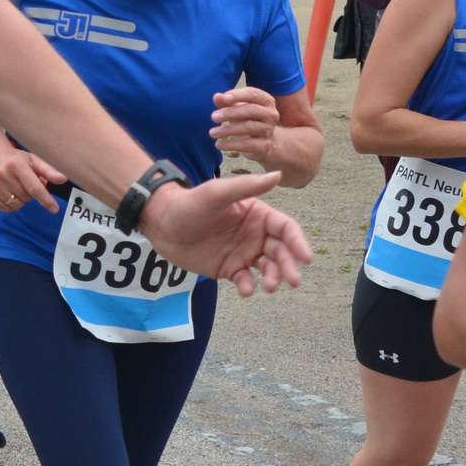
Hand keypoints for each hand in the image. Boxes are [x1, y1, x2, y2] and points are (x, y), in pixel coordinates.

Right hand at [0, 144, 68, 213]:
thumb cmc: (16, 159)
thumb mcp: (33, 160)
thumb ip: (49, 170)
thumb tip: (63, 179)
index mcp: (16, 164)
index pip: (34, 187)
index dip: (45, 199)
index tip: (54, 209)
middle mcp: (2, 174)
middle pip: (26, 197)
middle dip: (30, 194)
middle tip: (26, 184)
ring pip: (16, 204)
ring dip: (21, 200)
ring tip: (17, 188)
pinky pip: (5, 208)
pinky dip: (11, 204)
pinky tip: (9, 193)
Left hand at [139, 172, 313, 296]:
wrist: (160, 223)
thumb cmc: (189, 203)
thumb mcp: (216, 193)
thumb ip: (246, 186)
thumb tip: (277, 175)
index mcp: (258, 214)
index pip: (286, 229)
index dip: (298, 243)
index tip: (305, 258)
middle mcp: (255, 234)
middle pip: (281, 252)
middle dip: (290, 266)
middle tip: (292, 281)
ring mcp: (243, 252)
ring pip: (267, 268)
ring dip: (273, 278)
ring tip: (268, 286)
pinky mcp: (229, 269)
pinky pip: (245, 280)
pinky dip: (249, 286)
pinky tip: (247, 290)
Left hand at [210, 87, 279, 163]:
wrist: (262, 143)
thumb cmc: (247, 119)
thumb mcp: (237, 108)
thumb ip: (226, 101)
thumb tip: (217, 96)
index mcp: (266, 101)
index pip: (254, 94)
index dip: (239, 95)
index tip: (224, 98)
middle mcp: (271, 115)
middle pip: (251, 110)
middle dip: (230, 113)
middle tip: (213, 117)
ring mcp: (269, 131)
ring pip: (248, 127)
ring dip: (227, 130)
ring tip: (212, 132)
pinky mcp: (265, 146)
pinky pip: (247, 145)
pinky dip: (231, 144)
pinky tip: (218, 144)